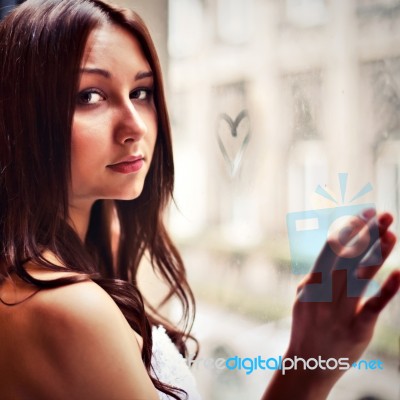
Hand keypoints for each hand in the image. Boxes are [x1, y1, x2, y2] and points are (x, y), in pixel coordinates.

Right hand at [288, 211, 399, 387]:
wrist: (307, 364)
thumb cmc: (307, 327)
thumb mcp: (303, 299)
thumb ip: (315, 279)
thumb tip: (326, 264)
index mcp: (311, 283)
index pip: (330, 249)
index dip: (348, 230)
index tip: (363, 215)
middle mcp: (324, 293)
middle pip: (347, 257)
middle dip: (365, 234)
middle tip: (383, 214)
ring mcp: (340, 311)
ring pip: (360, 276)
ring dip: (377, 254)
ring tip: (392, 234)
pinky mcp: (356, 329)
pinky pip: (372, 306)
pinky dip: (386, 289)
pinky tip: (399, 273)